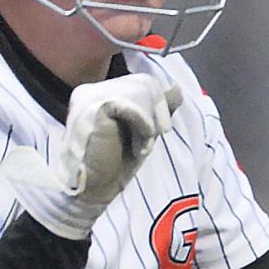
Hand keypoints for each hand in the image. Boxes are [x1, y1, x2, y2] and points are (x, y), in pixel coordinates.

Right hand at [0, 73, 181, 239]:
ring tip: (140, 144)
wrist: (94, 186)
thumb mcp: (141, 128)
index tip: (152, 131)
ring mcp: (91, 95)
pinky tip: (138, 143)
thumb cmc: (114, 161)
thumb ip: (156, 107)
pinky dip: (143, 124)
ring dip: (149, 121)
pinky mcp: (95, 106)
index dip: (156, 104)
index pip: (140, 82)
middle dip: (154, 112)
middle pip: (143, 84)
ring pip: (141, 93)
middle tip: (146, 140)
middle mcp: (91, 89)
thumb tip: (177, 88)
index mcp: (98, 92)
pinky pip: (134, 104)